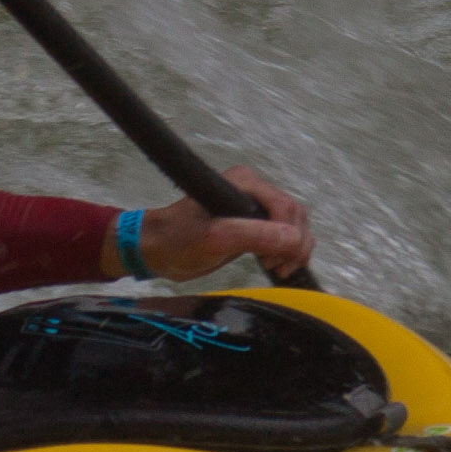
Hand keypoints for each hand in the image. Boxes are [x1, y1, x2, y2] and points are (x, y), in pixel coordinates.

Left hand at [119, 168, 313, 286]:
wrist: (156, 250)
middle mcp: (252, 191)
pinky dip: (287, 251)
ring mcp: (252, 208)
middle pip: (294, 216)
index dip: (290, 235)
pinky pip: (283, 234)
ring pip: (293, 225)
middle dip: (295, 244)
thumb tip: (294, 239)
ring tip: (276, 269)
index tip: (277, 260)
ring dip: (294, 249)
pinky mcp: (251, 225)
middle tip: (277, 268)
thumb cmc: (177, 240)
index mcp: (245, 183)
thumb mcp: (215, 239)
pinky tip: (275, 266)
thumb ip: (254, 235)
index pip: (286, 207)